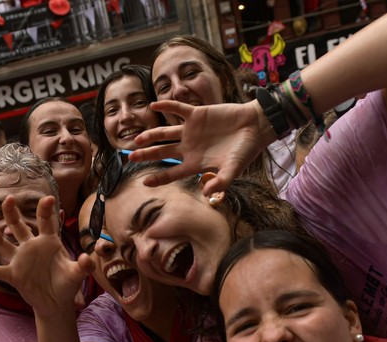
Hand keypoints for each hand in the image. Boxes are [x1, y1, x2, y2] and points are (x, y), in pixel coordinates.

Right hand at [0, 196, 92, 317]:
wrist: (57, 302)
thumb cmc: (67, 283)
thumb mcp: (77, 275)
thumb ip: (83, 266)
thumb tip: (87, 259)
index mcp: (48, 241)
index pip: (46, 222)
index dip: (46, 210)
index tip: (48, 199)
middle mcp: (31, 246)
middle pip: (19, 225)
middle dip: (13, 213)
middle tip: (9, 199)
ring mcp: (20, 260)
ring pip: (2, 242)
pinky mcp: (13, 275)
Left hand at [129, 100, 274, 196]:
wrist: (255, 126)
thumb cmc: (245, 150)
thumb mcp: (234, 169)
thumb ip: (221, 181)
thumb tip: (207, 192)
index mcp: (196, 163)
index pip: (173, 173)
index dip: (159, 178)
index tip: (145, 182)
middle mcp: (189, 148)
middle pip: (163, 153)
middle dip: (147, 155)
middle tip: (130, 157)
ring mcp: (191, 131)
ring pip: (165, 133)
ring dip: (151, 135)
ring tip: (137, 139)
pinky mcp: (196, 114)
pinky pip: (178, 110)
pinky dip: (167, 106)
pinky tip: (153, 104)